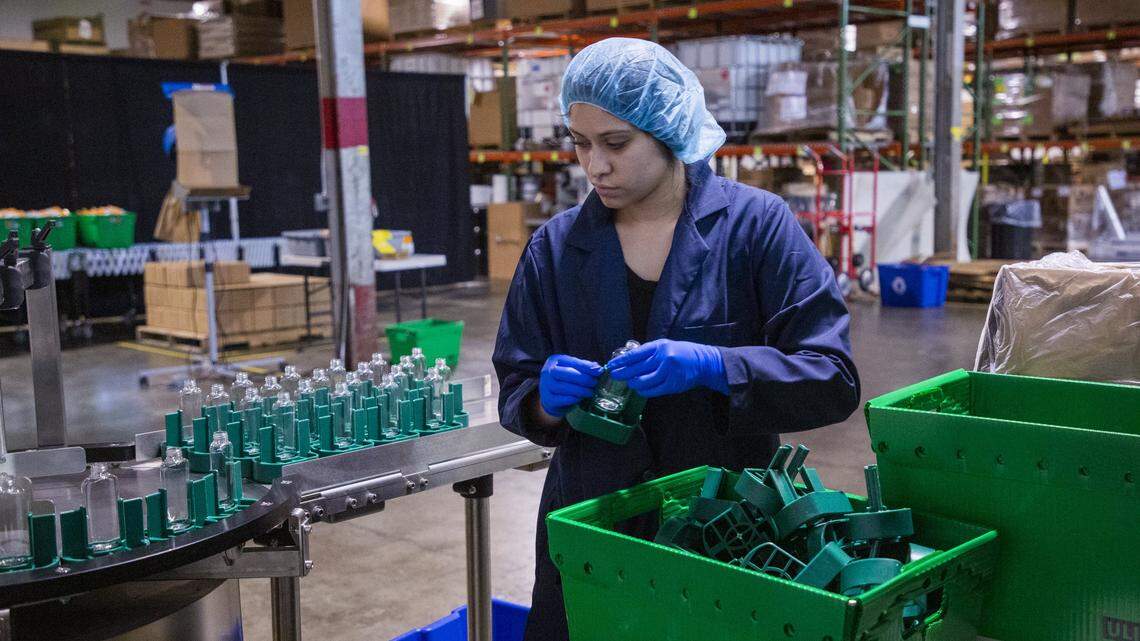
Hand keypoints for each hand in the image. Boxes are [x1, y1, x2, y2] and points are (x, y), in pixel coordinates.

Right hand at [538, 354, 603, 417]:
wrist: (553, 399)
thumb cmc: (566, 381)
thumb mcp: (574, 371)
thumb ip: (584, 368)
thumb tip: (598, 369)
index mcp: (555, 361)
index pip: (571, 361)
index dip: (586, 366)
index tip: (599, 370)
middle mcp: (547, 371)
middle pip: (564, 373)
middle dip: (582, 378)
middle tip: (594, 382)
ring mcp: (545, 386)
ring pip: (561, 387)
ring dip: (579, 390)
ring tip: (590, 392)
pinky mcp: (547, 400)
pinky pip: (559, 399)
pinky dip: (572, 399)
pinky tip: (581, 398)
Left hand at [607, 339, 727, 397]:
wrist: (704, 362)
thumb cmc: (682, 353)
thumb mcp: (665, 346)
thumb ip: (649, 352)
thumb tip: (628, 360)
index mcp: (659, 346)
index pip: (635, 354)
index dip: (621, 361)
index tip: (611, 365)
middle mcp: (663, 358)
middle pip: (636, 368)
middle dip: (623, 373)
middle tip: (614, 376)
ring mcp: (668, 372)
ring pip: (643, 381)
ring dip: (633, 383)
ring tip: (630, 382)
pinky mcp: (672, 384)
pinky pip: (652, 390)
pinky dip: (643, 390)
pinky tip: (639, 389)